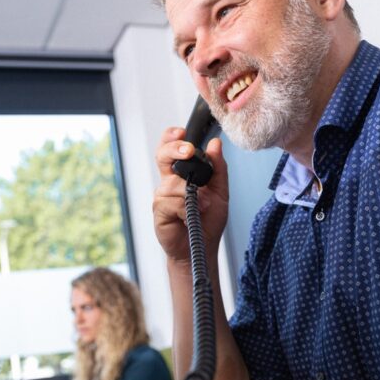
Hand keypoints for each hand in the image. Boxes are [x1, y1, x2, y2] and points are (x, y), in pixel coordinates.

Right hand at [153, 128, 228, 263]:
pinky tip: (190, 217)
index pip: (171, 148)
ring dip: (192, 194)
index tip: (181, 132)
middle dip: (174, 149)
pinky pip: (170, 202)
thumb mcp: (220, 192)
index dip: (172, 138)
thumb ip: (218, 168)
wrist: (201, 247)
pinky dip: (185, 209)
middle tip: (188, 151)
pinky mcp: (158, 211)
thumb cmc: (208, 221)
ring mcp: (161, 196)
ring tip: (203, 207)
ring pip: (172, 183)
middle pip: (162, 155)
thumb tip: (216, 144)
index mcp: (181, 174)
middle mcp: (168, 182)